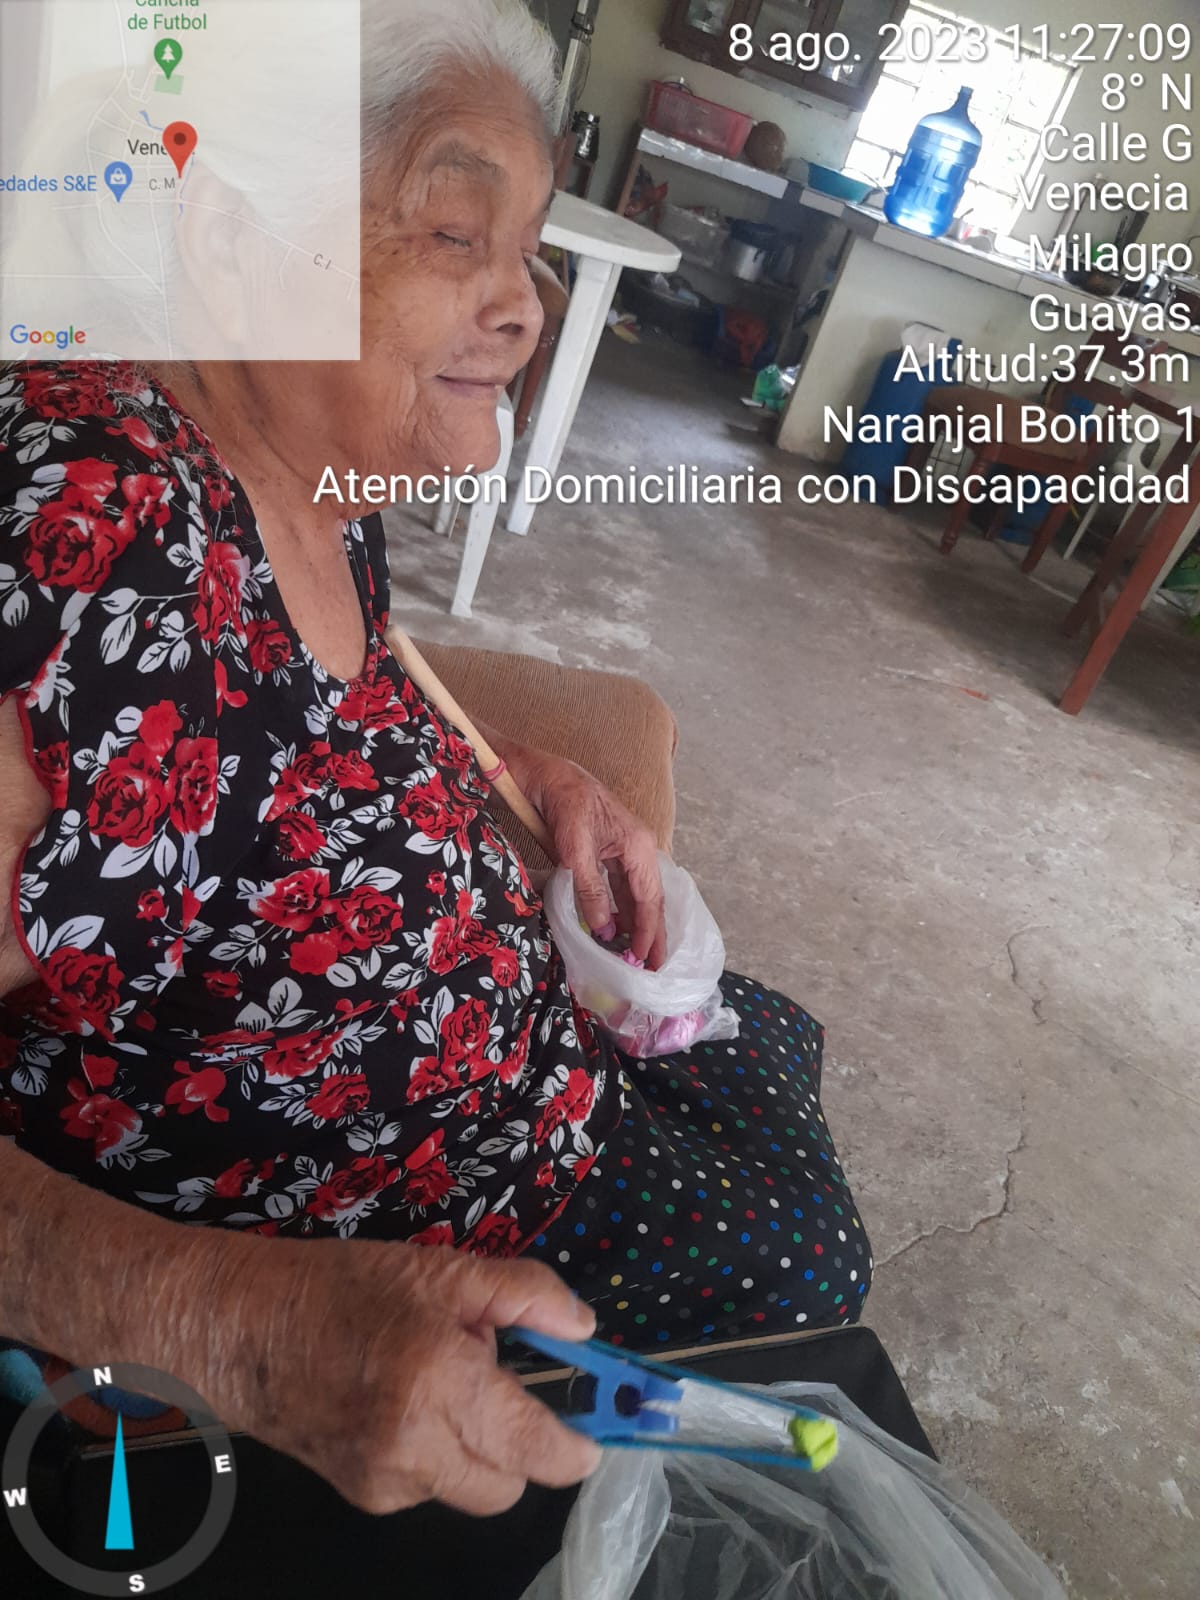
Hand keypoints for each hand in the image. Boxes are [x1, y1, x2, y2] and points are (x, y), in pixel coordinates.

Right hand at [192, 1234, 600, 1516]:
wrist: (243, 1328)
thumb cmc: (343, 1288)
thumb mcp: (444, 1270)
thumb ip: (525, 1295)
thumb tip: (585, 1328)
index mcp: (440, 1382)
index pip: (535, 1448)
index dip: (575, 1449)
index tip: (595, 1440)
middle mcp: (414, 1446)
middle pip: (510, 1486)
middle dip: (523, 1448)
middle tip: (504, 1390)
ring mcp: (384, 1481)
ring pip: (469, 1489)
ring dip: (475, 1448)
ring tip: (436, 1384)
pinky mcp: (362, 1497)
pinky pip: (429, 1487)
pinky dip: (434, 1454)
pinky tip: (402, 1406)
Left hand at [535, 757, 666, 969]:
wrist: (542, 772)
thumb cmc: (561, 800)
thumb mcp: (574, 846)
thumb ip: (589, 887)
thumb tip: (602, 928)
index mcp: (639, 846)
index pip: (650, 898)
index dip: (649, 931)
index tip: (647, 960)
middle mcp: (637, 850)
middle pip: (649, 900)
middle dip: (651, 934)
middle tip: (651, 968)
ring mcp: (622, 851)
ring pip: (634, 896)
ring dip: (635, 925)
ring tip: (635, 956)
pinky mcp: (604, 852)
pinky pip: (618, 888)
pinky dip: (619, 911)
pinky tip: (615, 929)